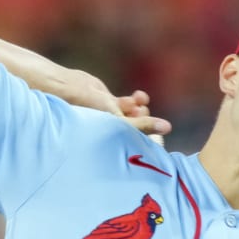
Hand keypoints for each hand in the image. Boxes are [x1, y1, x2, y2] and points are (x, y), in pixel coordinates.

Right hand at [56, 72, 170, 138]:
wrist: (69, 91)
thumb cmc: (91, 112)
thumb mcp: (119, 122)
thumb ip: (144, 126)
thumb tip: (168, 127)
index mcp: (114, 145)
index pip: (139, 147)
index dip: (151, 139)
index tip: (159, 131)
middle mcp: (113, 134)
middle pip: (140, 131)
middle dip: (147, 121)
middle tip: (144, 113)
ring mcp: (112, 119)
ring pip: (136, 116)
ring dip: (142, 108)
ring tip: (140, 100)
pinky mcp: (110, 105)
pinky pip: (129, 106)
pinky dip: (136, 101)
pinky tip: (138, 97)